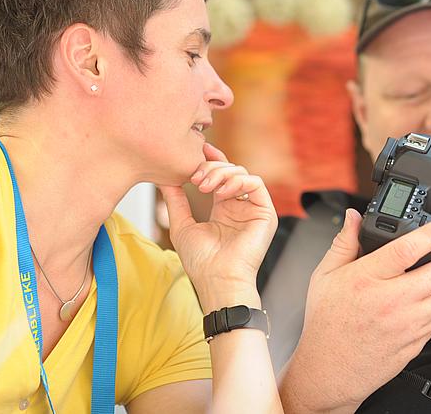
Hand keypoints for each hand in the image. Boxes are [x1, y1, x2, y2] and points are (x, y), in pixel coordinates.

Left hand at [159, 143, 276, 309]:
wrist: (217, 280)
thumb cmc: (201, 262)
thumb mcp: (182, 225)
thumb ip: (176, 201)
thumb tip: (164, 178)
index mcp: (224, 208)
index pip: (221, 176)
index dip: (211, 160)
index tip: (197, 150)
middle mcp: (240, 206)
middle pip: (231, 171)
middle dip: (211, 167)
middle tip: (195, 177)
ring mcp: (254, 209)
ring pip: (243, 173)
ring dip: (222, 173)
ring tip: (204, 186)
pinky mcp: (266, 213)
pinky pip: (256, 184)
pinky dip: (238, 181)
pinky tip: (221, 192)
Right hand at [282, 210, 430, 412]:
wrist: (328, 369)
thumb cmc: (326, 323)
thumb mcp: (325, 276)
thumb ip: (344, 243)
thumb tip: (354, 217)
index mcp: (367, 278)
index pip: (409, 248)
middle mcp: (390, 301)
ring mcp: (406, 324)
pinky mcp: (415, 342)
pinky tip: (427, 303)